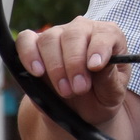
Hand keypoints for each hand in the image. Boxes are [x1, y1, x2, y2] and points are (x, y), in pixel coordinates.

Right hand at [17, 18, 131, 126]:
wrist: (78, 109)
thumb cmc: (101, 96)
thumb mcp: (113, 93)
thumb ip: (110, 79)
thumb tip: (101, 65)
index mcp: (109, 36)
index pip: (105, 34)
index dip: (99, 49)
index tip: (95, 67)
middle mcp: (83, 29)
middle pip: (73, 36)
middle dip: (74, 64)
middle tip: (79, 89)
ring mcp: (57, 34)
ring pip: (50, 39)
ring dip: (55, 67)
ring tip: (64, 90)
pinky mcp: (34, 44)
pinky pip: (26, 40)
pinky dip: (28, 54)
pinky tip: (37, 72)